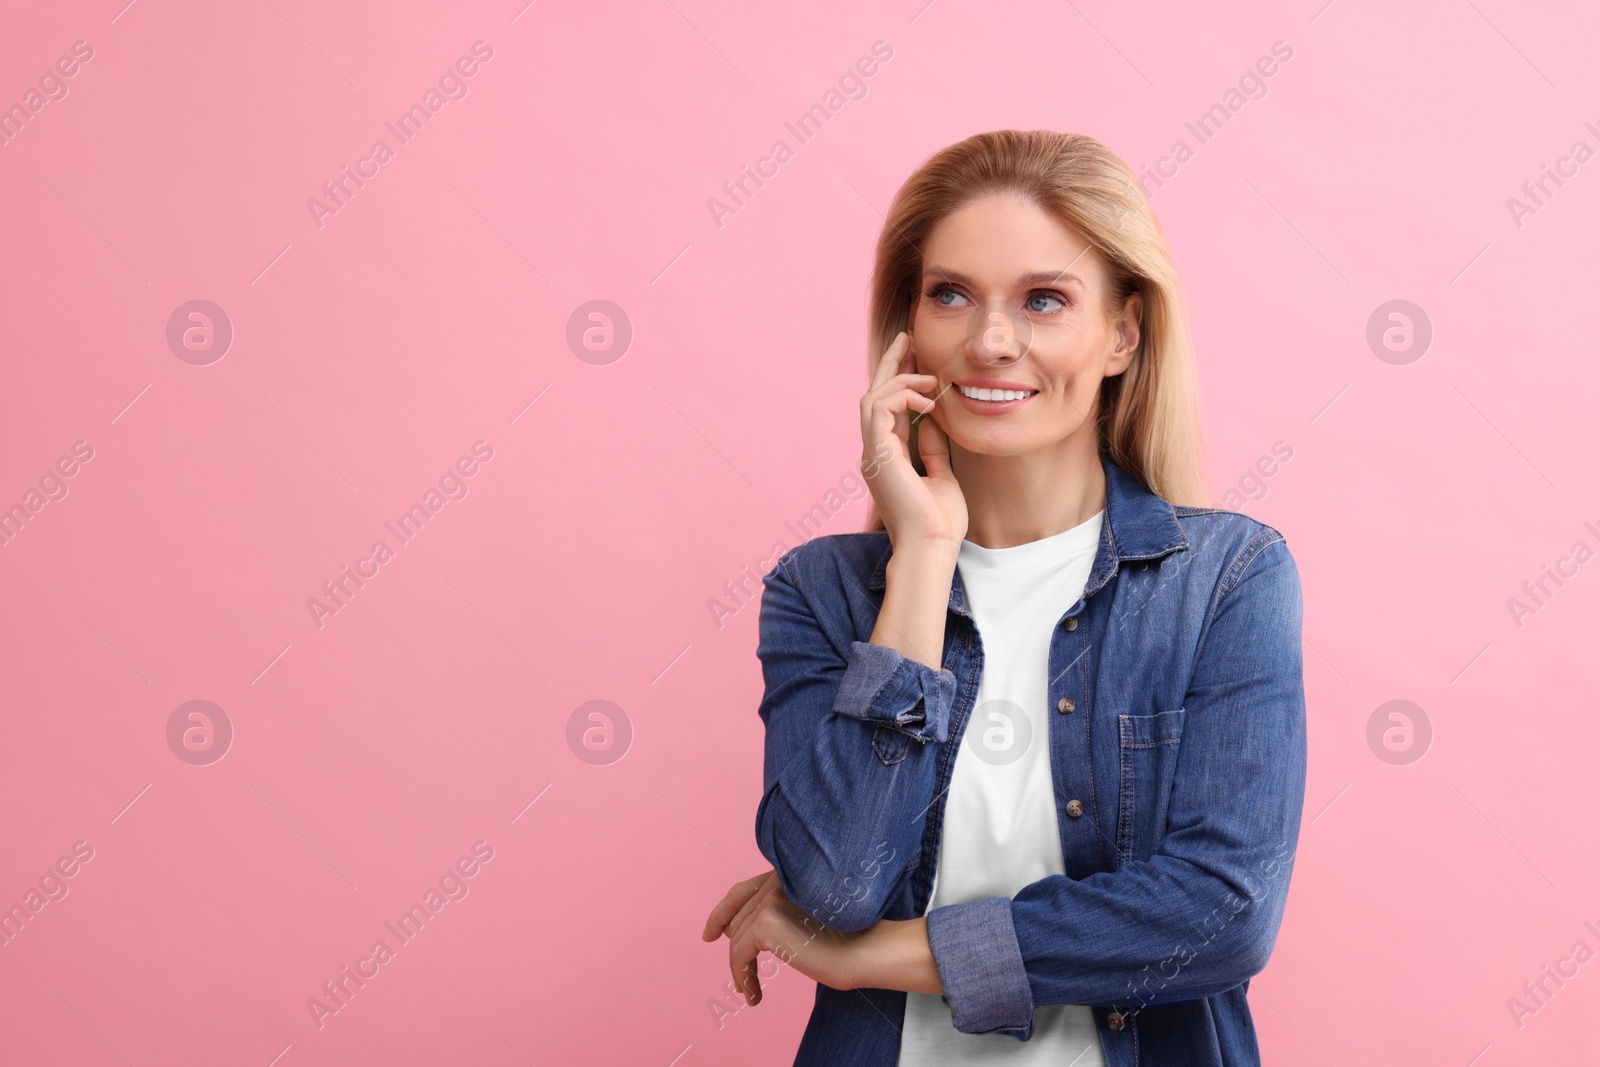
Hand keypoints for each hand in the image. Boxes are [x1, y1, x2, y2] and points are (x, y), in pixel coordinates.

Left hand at [701, 870, 864, 1004]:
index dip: (722, 912)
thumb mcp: (806, 919)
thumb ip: (776, 913)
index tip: (711, 934)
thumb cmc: (848, 940)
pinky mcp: (767, 922)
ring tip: (751, 991)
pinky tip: (753, 995)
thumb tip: (732, 931)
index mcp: (788, 874)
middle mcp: (777, 879)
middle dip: (734, 948)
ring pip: (736, 938)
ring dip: (740, 969)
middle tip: (742, 978)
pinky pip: (738, 955)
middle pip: (736, 918)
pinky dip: (742, 977)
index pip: (742, 891)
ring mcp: (771, 899)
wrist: (867, 952)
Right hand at [860, 331, 967, 550]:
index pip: (887, 409)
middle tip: (908, 338)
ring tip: (930, 377)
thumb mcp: (941, 476)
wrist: (931, 547)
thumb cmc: (939, 523)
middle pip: (873, 395)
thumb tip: (935, 420)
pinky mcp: (877, 454)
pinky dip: (901, 396)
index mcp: (887, 457)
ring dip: (900, 379)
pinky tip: (928, 399)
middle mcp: (874, 452)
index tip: (916, 357)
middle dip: (891, 364)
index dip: (901, 380)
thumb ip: (934, 448)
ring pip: (872, 397)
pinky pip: (879, 407)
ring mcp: (872, 453)